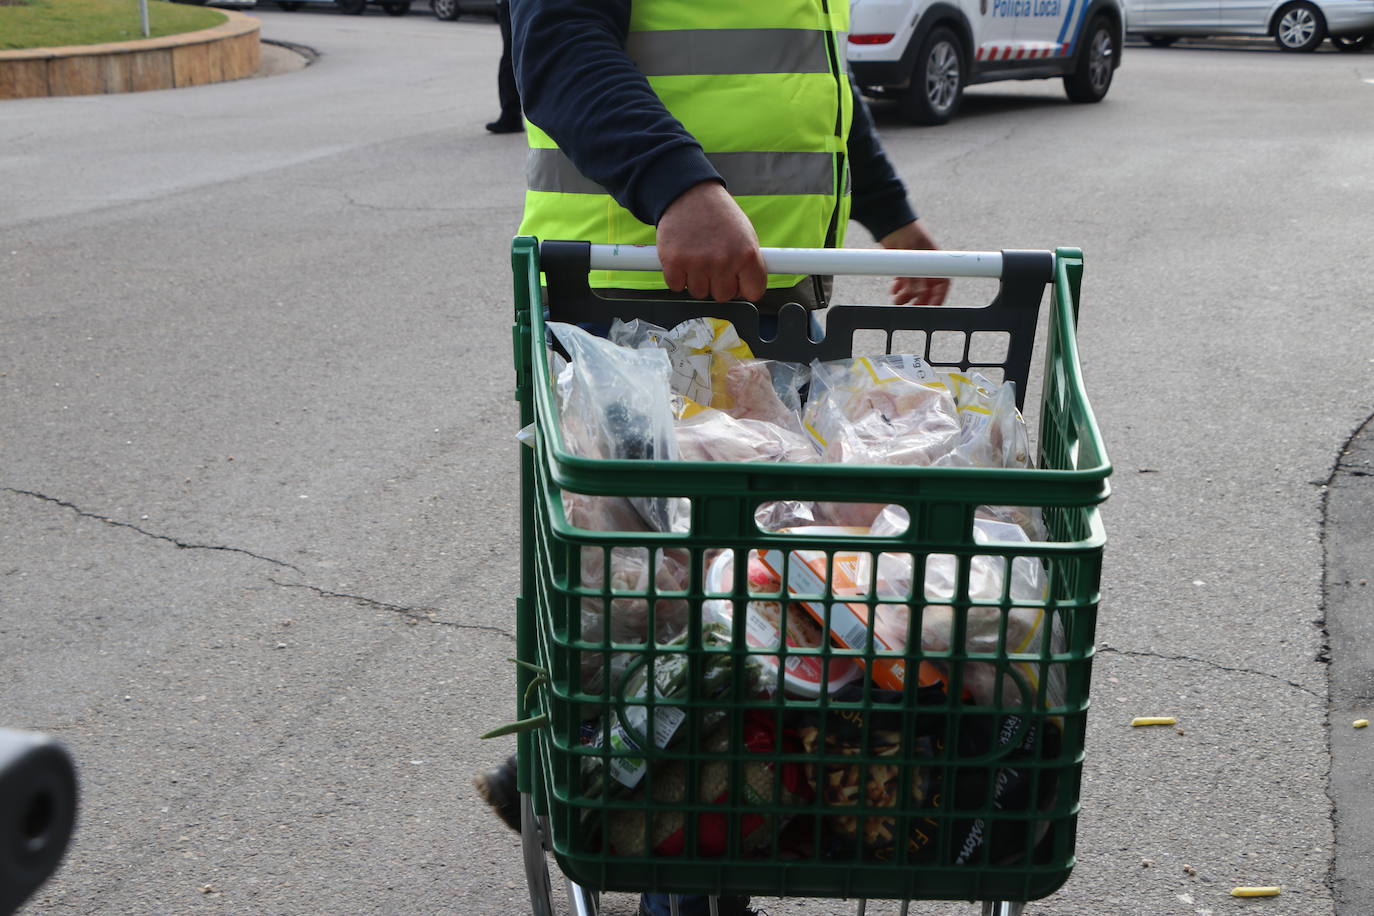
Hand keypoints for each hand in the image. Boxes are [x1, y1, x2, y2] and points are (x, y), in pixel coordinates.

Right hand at [656, 181, 766, 301]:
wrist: (689, 193)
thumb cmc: (718, 215)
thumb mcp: (745, 234)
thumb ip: (748, 264)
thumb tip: (748, 289)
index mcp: (747, 254)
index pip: (753, 293)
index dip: (744, 288)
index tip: (737, 281)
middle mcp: (724, 260)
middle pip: (724, 296)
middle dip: (718, 283)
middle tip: (713, 262)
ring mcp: (698, 263)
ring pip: (699, 293)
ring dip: (697, 280)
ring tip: (697, 256)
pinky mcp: (674, 262)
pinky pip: (677, 286)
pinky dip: (677, 276)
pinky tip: (682, 257)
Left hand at [880, 219, 950, 305]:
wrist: (889, 221)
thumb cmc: (905, 232)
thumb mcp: (910, 257)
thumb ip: (914, 277)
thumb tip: (917, 295)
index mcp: (936, 261)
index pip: (943, 283)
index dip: (939, 296)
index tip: (932, 307)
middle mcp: (927, 265)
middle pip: (928, 288)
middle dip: (920, 299)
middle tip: (912, 308)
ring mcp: (916, 265)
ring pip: (915, 287)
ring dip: (907, 295)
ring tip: (897, 300)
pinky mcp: (905, 265)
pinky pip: (905, 281)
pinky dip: (900, 287)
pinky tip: (894, 290)